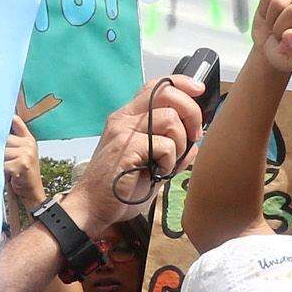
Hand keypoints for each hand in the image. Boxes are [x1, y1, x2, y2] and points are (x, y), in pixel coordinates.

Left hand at [3, 115, 41, 223]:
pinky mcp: (23, 163)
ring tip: (1, 168)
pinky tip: (4, 175)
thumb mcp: (21, 155)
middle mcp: (29, 144)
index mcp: (29, 139)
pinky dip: (0, 170)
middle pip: (3, 138)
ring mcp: (27, 153)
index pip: (15, 121)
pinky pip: (3, 163)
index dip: (5, 117)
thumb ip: (12, 142)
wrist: (33, 194)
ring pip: (2, 151)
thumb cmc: (22, 175)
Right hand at [70, 77, 203, 211]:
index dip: (180, 84)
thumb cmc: (120, 188)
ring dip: (180, 143)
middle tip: (194, 135)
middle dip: (190, 112)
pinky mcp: (127, 148)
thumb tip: (195, 142)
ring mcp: (124, 132)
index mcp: (128, 118)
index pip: (156, 86)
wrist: (93, 207)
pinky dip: (170, 162)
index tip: (198, 91)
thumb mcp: (151, 164)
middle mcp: (124, 119)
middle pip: (166, 94)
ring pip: (169, 118)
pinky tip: (158, 172)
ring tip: (169, 162)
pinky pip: (165, 145)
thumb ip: (171, 149)